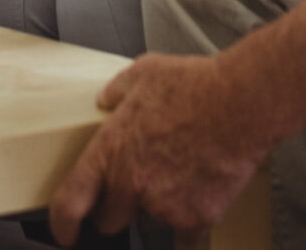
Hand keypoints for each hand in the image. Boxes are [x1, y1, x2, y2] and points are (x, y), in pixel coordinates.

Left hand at [50, 54, 271, 240]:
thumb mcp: (144, 73)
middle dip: (121, 206)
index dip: (63, 222)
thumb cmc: (196, 85)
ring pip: (151, 223)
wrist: (243, 102)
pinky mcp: (196, 218)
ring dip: (160, 207)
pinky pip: (185, 239)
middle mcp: (131, 184)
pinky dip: (190, 225)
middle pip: (111, 219)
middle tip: (146, 180)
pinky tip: (199, 200)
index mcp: (110, 151)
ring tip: (184, 170)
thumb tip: (105, 99)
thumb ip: (116, 91)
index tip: (65, 231)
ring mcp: (163, 206)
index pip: (70, 201)